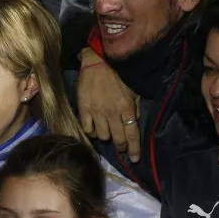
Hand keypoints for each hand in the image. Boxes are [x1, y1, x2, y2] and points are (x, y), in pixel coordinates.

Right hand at [77, 47, 140, 161]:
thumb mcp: (133, 89)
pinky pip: (87, 128)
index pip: (132, 134)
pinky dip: (92, 132)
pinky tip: (95, 128)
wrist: (98, 59)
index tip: (134, 159)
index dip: (134, 149)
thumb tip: (133, 122)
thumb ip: (134, 107)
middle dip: (121, 145)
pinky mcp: (83, 108)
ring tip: (108, 130)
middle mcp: (112, 113)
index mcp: (126, 108)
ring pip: (102, 136)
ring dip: (107, 136)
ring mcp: (96, 111)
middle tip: (121, 146)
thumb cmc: (119, 72)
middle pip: (117, 138)